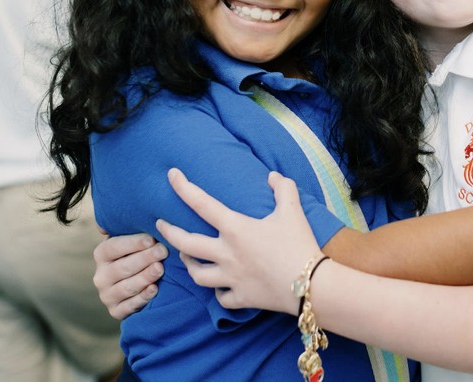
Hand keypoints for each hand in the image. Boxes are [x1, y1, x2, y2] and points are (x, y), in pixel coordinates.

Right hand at [93, 230, 167, 319]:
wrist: (135, 282)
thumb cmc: (136, 254)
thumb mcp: (129, 239)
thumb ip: (125, 228)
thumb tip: (114, 219)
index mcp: (101, 255)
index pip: (113, 247)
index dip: (133, 243)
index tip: (151, 239)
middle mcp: (100, 276)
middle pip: (122, 267)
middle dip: (144, 258)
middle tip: (163, 251)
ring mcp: (107, 295)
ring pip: (126, 287)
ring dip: (144, 277)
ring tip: (160, 268)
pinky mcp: (116, 311)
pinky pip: (129, 306)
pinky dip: (142, 298)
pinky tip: (154, 289)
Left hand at [156, 168, 319, 314]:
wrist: (311, 285)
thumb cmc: (299, 244)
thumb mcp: (293, 210)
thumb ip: (283, 188)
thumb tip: (272, 176)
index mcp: (235, 229)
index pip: (201, 203)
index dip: (183, 187)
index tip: (172, 175)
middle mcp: (226, 254)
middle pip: (186, 244)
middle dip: (169, 232)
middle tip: (160, 225)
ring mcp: (231, 278)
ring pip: (197, 274)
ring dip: (188, 264)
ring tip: (185, 257)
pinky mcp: (241, 298)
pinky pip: (221, 297)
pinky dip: (218, 292)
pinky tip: (220, 287)